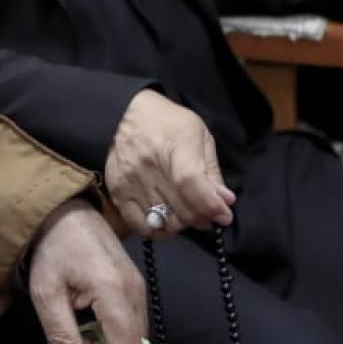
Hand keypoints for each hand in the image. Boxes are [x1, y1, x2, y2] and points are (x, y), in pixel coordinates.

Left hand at [27, 199, 147, 343]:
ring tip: (73, 337)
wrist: (66, 212)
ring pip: (131, 337)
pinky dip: (109, 334)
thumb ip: (61, 335)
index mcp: (114, 292)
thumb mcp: (46, 293)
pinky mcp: (134, 285)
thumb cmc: (52, 248)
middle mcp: (135, 291)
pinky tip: (85, 325)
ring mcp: (137, 287)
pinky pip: (129, 322)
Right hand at [102, 90, 235, 240]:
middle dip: (202, 218)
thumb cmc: (168, 123)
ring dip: (181, 224)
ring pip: (163, 220)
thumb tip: (225, 201)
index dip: (210, 206)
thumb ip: (211, 171)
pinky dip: (157, 229)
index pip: (191, 184)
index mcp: (175, 144)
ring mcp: (131, 179)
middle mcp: (149, 164)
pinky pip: (139, 224)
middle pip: (180, 208)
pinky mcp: (118, 191)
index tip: (224, 215)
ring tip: (186, 214)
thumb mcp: (199, 135)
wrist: (125, 113)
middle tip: (208, 215)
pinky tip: (166, 221)